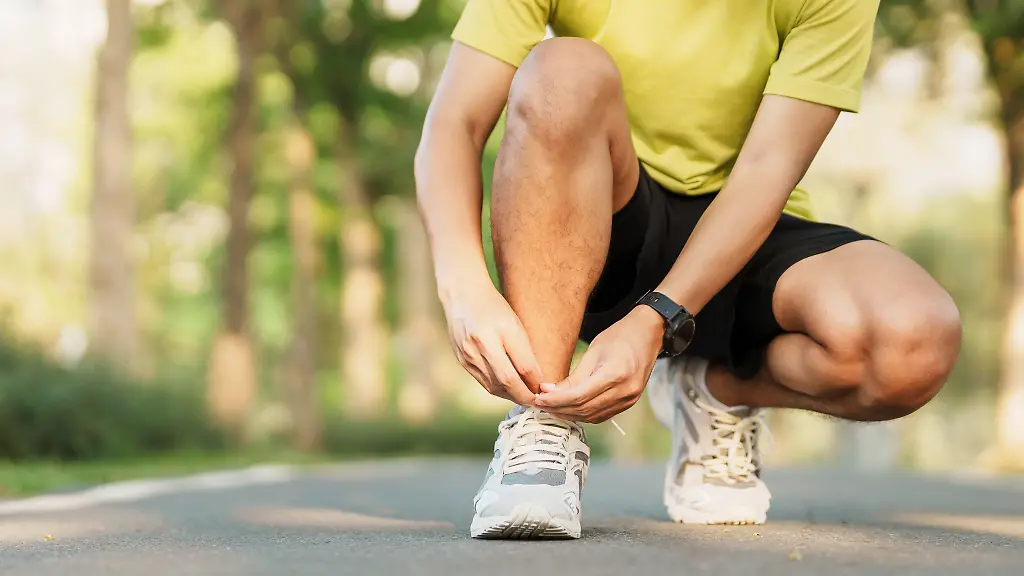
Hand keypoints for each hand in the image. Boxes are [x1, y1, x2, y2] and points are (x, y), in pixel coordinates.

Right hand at [440, 278, 542, 404]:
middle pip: (508, 381)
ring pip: (494, 386)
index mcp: (501, 330)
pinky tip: (506, 390)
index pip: (524, 366)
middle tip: (537, 401)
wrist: (463, 296)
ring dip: (511, 396)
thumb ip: (524, 351)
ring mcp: (469, 354)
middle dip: (524, 396)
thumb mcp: (515, 323)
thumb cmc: (494, 308)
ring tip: (524, 397)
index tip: (545, 389)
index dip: (536, 382)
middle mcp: (483, 343)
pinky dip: (497, 389)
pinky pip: (483, 382)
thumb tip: (536, 379)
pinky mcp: (462, 360)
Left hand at [534, 305, 663, 422]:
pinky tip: (568, 408)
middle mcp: (625, 391)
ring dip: (568, 414)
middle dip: (558, 409)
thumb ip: (573, 377)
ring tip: (550, 407)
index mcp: (615, 374)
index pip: (578, 396)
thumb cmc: (619, 337)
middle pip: (584, 410)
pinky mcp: (629, 403)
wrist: (648, 335)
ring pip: (591, 417)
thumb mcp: (593, 352)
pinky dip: (582, 414)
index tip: (538, 398)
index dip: (555, 401)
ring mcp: (629, 400)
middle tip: (539, 404)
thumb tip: (549, 393)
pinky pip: (601, 415)